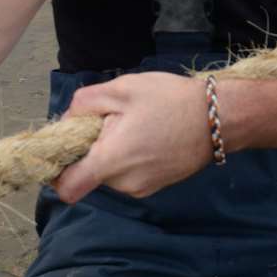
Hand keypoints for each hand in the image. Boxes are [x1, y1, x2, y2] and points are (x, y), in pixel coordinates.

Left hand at [51, 72, 212, 203]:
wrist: (219, 117)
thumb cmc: (169, 100)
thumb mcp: (122, 88)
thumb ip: (84, 103)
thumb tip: (68, 120)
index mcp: (110, 161)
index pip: (66, 188)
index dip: (57, 171)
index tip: (67, 148)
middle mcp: (123, 183)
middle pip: (89, 174)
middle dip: (93, 150)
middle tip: (114, 121)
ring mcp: (142, 188)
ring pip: (110, 174)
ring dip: (114, 153)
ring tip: (138, 126)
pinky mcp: (157, 186)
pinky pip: (130, 175)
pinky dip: (132, 158)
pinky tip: (151, 136)